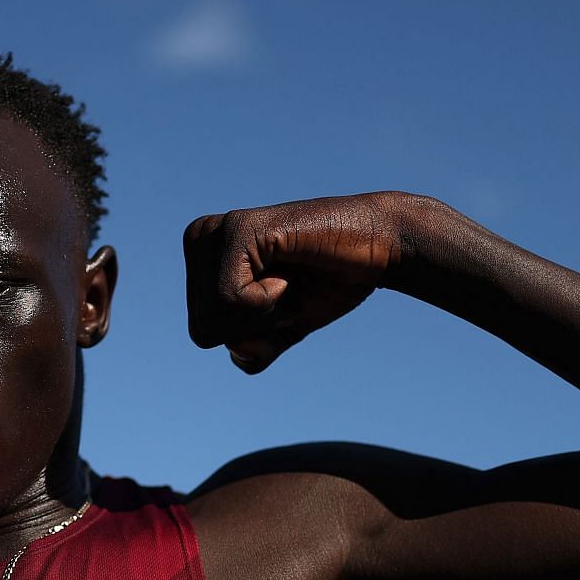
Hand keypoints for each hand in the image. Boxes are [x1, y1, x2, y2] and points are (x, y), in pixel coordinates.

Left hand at [182, 193, 406, 373]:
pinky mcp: (238, 228)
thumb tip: (240, 349)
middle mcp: (200, 238)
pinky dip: (268, 300)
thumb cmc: (329, 283)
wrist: (379, 249)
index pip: (201, 334)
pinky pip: (231, 299)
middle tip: (289, 285)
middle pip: (202, 329)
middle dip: (256, 324)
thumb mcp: (281, 329)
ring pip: (212, 317)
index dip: (251, 332)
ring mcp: (216, 231)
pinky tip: (288, 268)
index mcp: (200, 262)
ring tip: (288, 275)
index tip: (281, 296)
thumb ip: (253, 351)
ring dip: (264, 311)